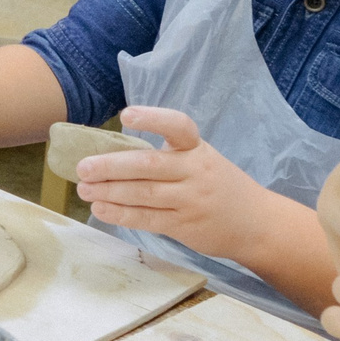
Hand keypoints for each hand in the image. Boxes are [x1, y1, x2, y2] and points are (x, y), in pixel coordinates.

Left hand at [75, 107, 266, 259]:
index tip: (127, 115)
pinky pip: (147, 218)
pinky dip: (120, 214)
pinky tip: (101, 209)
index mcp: (198, 148)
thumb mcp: (202, 161)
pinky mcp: (185, 225)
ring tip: (84, 189)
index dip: (153, 118)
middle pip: (148, 165)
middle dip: (111, 166)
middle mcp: (196, 171)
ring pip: (143, 193)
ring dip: (109, 191)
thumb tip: (110, 155)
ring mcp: (191, 199)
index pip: (178, 126)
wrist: (258, 224)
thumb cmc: (219, 186)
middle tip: (82, 167)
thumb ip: (167, 157)